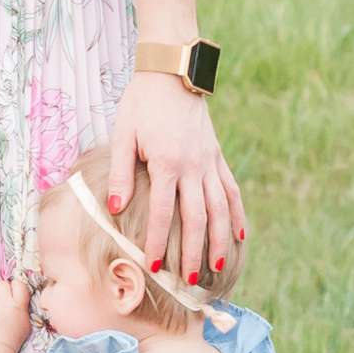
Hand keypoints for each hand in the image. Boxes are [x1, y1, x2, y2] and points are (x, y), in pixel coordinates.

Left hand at [0, 277, 32, 352]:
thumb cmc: (13, 336)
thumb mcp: (25, 322)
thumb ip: (22, 306)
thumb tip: (18, 294)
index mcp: (17, 306)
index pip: (18, 284)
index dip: (15, 287)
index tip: (13, 292)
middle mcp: (3, 303)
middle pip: (2, 284)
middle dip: (1, 290)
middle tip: (1, 299)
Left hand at [107, 76, 244, 290]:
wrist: (172, 71)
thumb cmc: (141, 103)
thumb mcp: (123, 134)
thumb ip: (120, 174)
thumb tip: (113, 210)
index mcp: (166, 162)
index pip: (163, 212)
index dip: (158, 241)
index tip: (155, 267)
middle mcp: (193, 166)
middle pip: (197, 218)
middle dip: (193, 252)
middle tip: (190, 281)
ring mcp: (209, 161)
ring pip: (220, 208)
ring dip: (220, 240)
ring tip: (218, 267)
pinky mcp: (217, 156)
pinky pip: (231, 189)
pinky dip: (237, 214)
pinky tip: (240, 235)